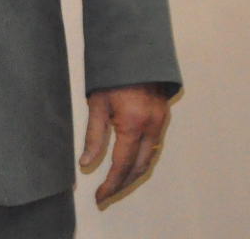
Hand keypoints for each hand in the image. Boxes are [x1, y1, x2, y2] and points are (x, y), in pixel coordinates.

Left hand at [81, 82, 172, 207]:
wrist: (136, 53)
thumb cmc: (114, 76)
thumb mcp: (97, 104)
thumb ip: (93, 136)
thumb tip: (86, 164)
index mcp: (133, 123)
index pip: (122, 164)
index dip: (111, 184)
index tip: (100, 197)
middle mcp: (151, 125)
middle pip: (139, 167)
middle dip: (123, 185)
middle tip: (106, 195)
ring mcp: (160, 121)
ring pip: (149, 159)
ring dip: (134, 175)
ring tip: (117, 184)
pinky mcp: (163, 116)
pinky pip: (154, 146)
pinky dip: (143, 160)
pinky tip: (131, 164)